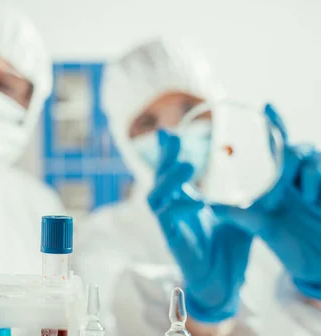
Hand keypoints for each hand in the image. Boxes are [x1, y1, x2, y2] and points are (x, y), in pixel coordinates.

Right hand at [148, 130, 252, 322]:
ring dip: (167, 179)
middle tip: (171, 137)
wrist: (222, 281)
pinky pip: (168, 218)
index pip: (171, 170)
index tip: (168, 132)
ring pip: (154, 196)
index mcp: (184, 200)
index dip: (168, 151)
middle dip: (163, 157)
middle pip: (158, 177)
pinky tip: (199, 203)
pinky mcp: (173, 239)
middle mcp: (173, 209)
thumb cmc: (227, 248)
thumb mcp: (237, 214)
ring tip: (187, 166)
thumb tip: (259, 177)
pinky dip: (180, 207)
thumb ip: (240, 197)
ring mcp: (170, 224)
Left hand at [213, 104, 320, 300]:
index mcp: (280, 184)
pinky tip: (318, 205)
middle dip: (292, 165)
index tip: (266, 104)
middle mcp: (302, 180)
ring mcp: (318, 185)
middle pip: (299, 150)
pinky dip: (319, 189)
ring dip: (311, 181)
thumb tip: (210, 207)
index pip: (277, 145)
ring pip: (313, 159)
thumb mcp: (263, 228)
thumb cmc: (290, 247)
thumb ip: (240, 216)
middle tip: (292, 191)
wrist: (320, 264)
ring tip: (310, 204)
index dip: (275, 124)